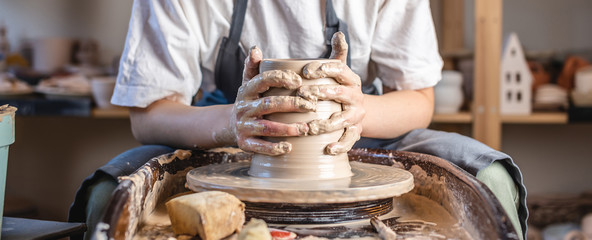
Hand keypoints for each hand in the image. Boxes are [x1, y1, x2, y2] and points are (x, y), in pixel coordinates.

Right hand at [229, 46, 314, 154]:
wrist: (229, 125)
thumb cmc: (250, 101)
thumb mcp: (248, 83)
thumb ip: (253, 66)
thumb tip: (255, 48)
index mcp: (246, 90)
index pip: (262, 80)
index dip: (281, 79)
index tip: (300, 82)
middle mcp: (243, 108)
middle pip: (269, 104)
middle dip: (292, 105)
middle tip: (312, 106)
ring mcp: (243, 126)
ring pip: (266, 127)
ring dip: (287, 129)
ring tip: (306, 129)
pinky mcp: (244, 143)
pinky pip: (260, 147)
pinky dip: (274, 148)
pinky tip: (290, 148)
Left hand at [299, 32, 364, 154]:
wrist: (358, 112)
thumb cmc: (339, 88)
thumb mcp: (340, 71)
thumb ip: (338, 53)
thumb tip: (339, 33)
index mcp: (350, 79)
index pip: (339, 69)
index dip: (323, 69)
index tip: (305, 72)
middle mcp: (356, 96)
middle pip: (340, 93)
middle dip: (322, 94)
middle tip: (303, 96)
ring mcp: (357, 115)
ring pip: (344, 119)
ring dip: (327, 123)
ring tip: (310, 127)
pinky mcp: (355, 132)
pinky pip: (349, 140)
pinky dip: (339, 145)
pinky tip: (327, 149)